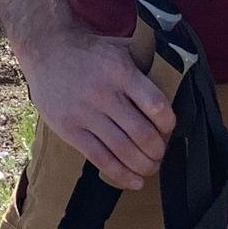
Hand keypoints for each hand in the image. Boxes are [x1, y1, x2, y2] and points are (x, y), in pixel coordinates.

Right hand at [17, 22, 175, 191]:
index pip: (155, 104)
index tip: (170, 128)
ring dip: (143, 165)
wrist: (47, 50)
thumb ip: (148, 61)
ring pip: (122, 150)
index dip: (169, 123)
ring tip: (151, 168)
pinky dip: (120, 175)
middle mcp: (103, 93)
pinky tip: (134, 181)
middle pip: (141, 133)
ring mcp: (84, 113)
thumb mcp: (122, 47)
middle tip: (161, 152)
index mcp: (121, 71)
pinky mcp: (69, 130)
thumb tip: (181, 75)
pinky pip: (99, 159)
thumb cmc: (92, 51)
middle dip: (157, 150)